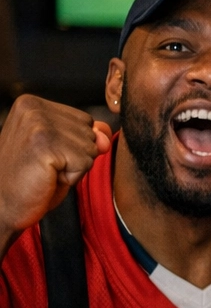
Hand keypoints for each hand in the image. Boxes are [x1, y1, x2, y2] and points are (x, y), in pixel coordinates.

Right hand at [0, 95, 110, 241]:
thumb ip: (86, 135)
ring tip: (45, 172)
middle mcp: (33, 107)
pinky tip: (47, 178)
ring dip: (74, 167)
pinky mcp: (44, 144)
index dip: (74, 144)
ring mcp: (38, 124)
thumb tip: (104, 134)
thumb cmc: (31, 178)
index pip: (86, 120)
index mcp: (32, 103)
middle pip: (90, 132)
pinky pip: (85, 162)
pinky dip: (72, 177)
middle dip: (76, 155)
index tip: (46, 154)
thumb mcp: (62, 150)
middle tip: (45, 166)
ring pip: (90, 148)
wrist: (2, 204)